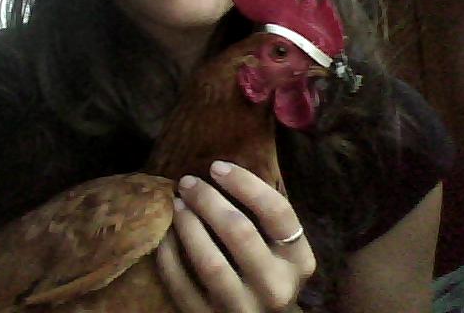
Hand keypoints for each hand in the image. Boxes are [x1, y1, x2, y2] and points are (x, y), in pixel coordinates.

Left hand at [156, 161, 314, 312]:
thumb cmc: (266, 272)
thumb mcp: (279, 248)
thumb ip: (262, 217)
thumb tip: (222, 170)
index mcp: (299, 261)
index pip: (277, 212)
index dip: (245, 184)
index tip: (217, 166)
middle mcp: (276, 287)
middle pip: (240, 232)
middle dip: (209, 200)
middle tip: (188, 182)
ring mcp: (243, 309)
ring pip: (210, 262)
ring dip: (188, 225)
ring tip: (176, 204)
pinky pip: (182, 284)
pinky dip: (168, 255)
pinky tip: (164, 233)